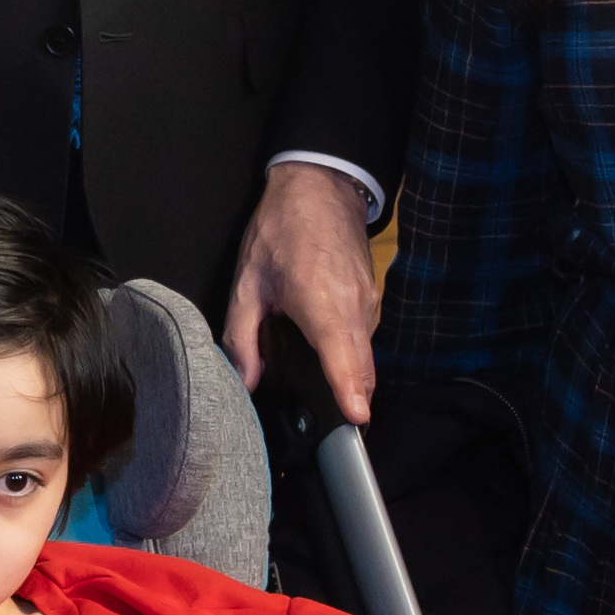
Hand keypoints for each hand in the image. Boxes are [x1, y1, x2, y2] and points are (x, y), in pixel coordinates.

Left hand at [223, 163, 380, 419]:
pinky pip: (365, 337)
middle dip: (350, 397)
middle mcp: (355, 307)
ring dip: (351, 376)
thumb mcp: (248, 282)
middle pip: (362, 369)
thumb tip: (244, 379)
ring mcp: (369, 302)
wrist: (319, 185)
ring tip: (327, 392)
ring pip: (366, 354)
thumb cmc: (281, 228)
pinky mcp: (372, 296)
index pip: (342, 359)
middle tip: (332, 429)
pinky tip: (328, 354)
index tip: (357, 420)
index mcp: (322, 304)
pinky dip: (352, 353)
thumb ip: (242, 336)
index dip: (350, 392)